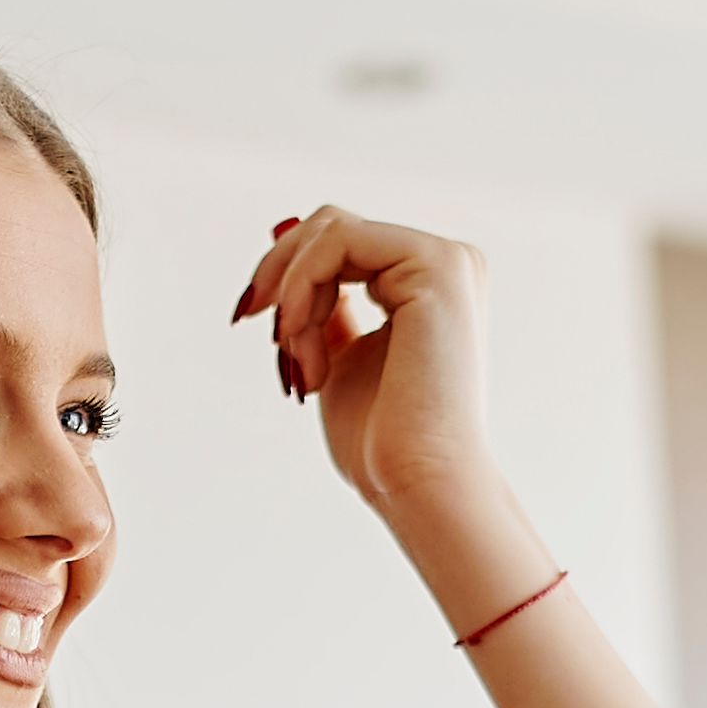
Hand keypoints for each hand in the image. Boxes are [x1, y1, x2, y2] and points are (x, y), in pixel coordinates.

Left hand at [231, 205, 514, 564]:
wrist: (416, 482)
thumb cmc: (381, 439)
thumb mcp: (337, 352)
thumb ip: (323, 298)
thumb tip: (282, 230)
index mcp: (427, 282)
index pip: (340, 242)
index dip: (287, 276)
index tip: (259, 326)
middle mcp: (446, 262)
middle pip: (331, 225)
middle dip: (283, 279)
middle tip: (274, 343)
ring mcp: (446, 259)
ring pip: (330, 231)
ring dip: (294, 296)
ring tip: (298, 359)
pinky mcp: (437, 265)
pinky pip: (338, 242)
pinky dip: (302, 289)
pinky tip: (304, 344)